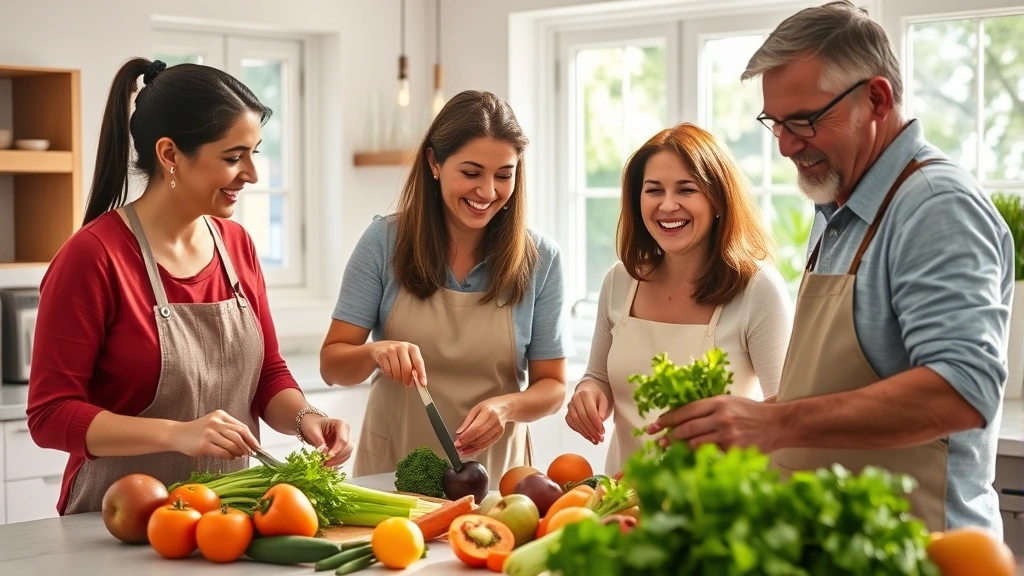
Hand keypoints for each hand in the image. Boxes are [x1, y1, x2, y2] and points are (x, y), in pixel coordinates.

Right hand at [173, 409, 260, 459]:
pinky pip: (222, 452)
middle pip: (239, 435)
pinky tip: (231, 458)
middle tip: (252, 454)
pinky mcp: (204, 444)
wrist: (176, 434)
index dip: (251, 438)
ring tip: (241, 456)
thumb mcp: (213, 425)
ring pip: (232, 444)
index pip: (242, 427)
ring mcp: (209, 433)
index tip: (257, 447)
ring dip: (240, 452)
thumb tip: (247, 444)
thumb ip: (228, 430)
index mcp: (220, 415)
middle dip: (248, 446)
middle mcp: (216, 422)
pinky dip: (229, 456)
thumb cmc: (197, 432)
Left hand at [299, 414, 353, 466]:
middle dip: (338, 457)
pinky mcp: (343, 448)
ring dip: (338, 462)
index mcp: (341, 424)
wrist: (312, 424)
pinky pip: (344, 458)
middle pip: (348, 447)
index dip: (336, 450)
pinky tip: (329, 466)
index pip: (343, 440)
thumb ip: (318, 440)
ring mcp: (346, 440)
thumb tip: (324, 452)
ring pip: (348, 454)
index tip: (327, 456)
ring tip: (325, 466)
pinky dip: (337, 463)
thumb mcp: (312, 430)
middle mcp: (346, 432)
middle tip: (326, 464)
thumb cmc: (312, 424)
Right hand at [370, 341, 426, 386]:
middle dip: (407, 379)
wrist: (380, 348)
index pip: (419, 362)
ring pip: (396, 370)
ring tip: (398, 376)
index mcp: (412, 348)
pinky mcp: (382, 354)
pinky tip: (390, 371)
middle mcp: (402, 347)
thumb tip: (418, 381)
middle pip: (407, 367)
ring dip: (397, 377)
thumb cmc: (398, 354)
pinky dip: (389, 374)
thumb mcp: (409, 358)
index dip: (421, 374)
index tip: (423, 383)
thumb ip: (414, 368)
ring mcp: (391, 350)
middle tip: (407, 383)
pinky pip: (387, 370)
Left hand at [454, 397, 509, 456]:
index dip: (465, 437)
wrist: (505, 408)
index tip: (457, 442)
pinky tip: (470, 451)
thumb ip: (467, 421)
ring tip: (462, 451)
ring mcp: (498, 430)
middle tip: (458, 447)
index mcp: (488, 413)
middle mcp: (494, 422)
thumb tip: (459, 433)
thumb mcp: (476, 409)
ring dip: (471, 449)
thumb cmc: (490, 406)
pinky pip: (487, 445)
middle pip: (479, 438)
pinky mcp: (498, 436)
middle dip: (467, 444)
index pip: (475, 429)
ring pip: (483, 443)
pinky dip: (477, 450)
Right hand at [566, 381, 608, 444]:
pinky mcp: (568, 413)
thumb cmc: (597, 395)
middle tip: (599, 438)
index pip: (590, 411)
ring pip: (576, 422)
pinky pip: (571, 424)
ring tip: (595, 440)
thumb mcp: (604, 400)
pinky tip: (587, 436)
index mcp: (585, 394)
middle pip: (583, 417)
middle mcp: (575, 399)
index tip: (602, 431)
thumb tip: (600, 421)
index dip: (596, 423)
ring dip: (586, 432)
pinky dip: (580, 431)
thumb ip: (603, 410)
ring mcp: (570, 406)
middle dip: (592, 430)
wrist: (588, 390)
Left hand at [646, 395, 781, 452]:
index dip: (668, 418)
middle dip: (669, 435)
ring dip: (680, 448)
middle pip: (687, 428)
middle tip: (658, 441)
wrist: (777, 424)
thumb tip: (681, 418)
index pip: (686, 410)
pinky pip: (710, 454)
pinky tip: (689, 458)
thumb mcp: (729, 402)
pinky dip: (698, 456)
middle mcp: (721, 417)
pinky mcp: (734, 450)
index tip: (655, 424)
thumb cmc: (751, 412)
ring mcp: (728, 435)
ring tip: (669, 450)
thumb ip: (707, 409)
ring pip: (695, 443)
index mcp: (718, 402)